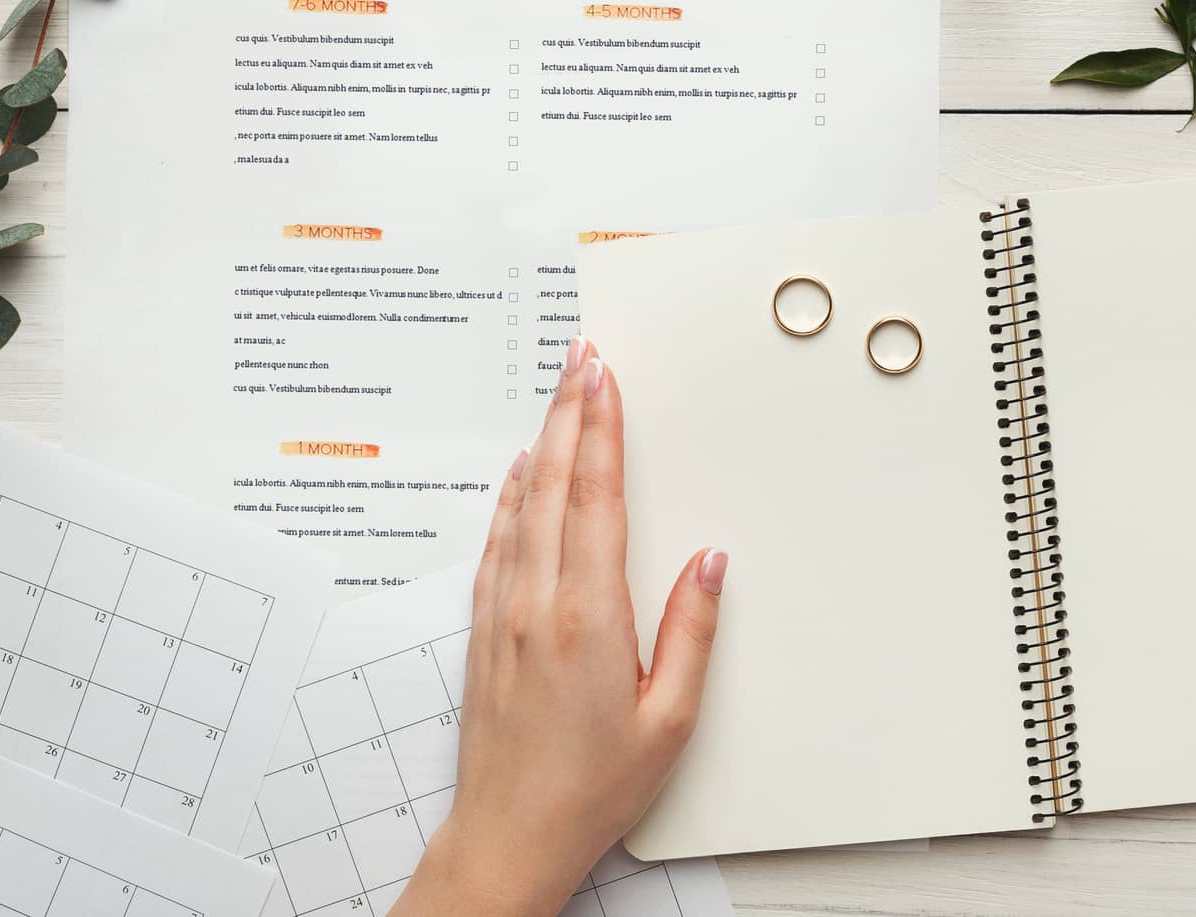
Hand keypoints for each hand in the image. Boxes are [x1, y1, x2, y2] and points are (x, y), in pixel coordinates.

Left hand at [395, 339, 727, 916]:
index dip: (602, 429)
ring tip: (556, 396)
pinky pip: (496, 543)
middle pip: (552, 483)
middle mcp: (537, 603)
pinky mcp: (484, 631)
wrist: (509, 837)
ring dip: (539, 442)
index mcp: (588, 616)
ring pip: (518, 505)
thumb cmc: (592, 789)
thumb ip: (692, 630)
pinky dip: (508, 497)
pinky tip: (516, 476)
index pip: (596, 497)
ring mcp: (503, 613)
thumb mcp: (670, 718)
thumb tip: (710, 562)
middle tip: (580, 358)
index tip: (606, 378)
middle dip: (569, 412)